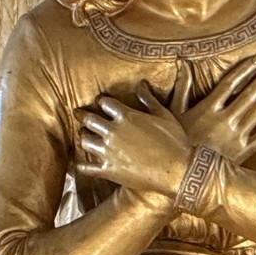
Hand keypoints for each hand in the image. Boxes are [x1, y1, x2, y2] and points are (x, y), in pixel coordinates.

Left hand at [74, 92, 193, 199]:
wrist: (177, 170)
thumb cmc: (174, 141)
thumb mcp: (164, 116)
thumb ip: (149, 99)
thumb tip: (141, 83)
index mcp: (126, 116)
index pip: (105, 103)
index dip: (101, 101)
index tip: (100, 101)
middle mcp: (113, 132)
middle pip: (89, 119)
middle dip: (82, 115)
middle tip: (78, 113)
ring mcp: (108, 152)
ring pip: (85, 141)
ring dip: (83, 136)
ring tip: (83, 135)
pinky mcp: (108, 170)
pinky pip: (87, 167)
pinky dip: (82, 165)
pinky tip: (81, 163)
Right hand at [171, 58, 255, 162]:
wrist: (184, 175)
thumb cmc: (178, 141)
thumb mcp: (174, 113)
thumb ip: (182, 87)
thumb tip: (182, 62)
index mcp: (208, 109)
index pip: (230, 83)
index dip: (244, 70)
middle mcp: (224, 121)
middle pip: (249, 94)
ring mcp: (236, 137)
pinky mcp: (244, 151)